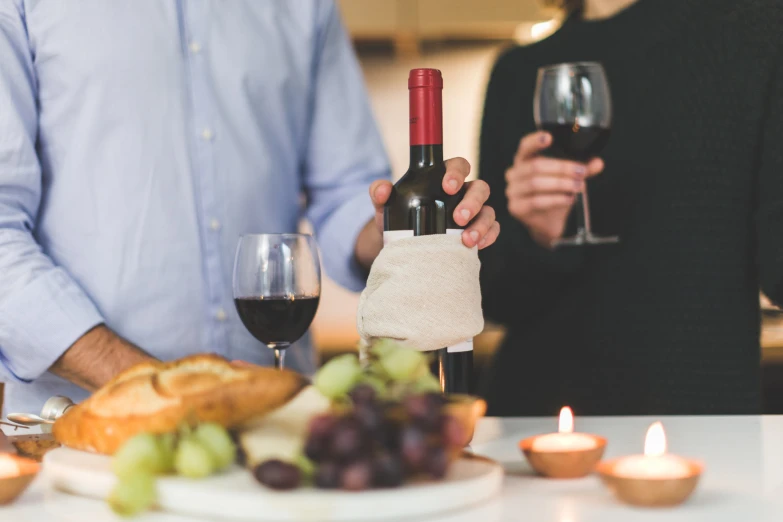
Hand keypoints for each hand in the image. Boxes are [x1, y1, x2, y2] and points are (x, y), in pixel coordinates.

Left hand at [369, 157, 499, 248]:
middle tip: (457, 218)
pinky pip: (492, 230)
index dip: (457, 173)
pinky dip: (488, 236)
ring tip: (466, 240)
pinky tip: (476, 246)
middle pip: (480, 188)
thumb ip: (379, 192)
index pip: (458, 166)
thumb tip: (382, 190)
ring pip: (488, 211)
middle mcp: (462, 193)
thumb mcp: (385, 205)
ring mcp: (473, 213)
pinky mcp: (478, 231)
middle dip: (472, 202)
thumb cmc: (397, 219)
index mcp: (444, 179)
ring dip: (481, 224)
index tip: (447, 187)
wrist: (401, 246)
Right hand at [506, 131, 603, 246]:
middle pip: (535, 166)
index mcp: (524, 160)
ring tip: (579, 186)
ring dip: (561, 184)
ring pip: (536, 184)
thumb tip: (598, 162)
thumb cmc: (554, 195)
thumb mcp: (569, 178)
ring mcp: (513, 191)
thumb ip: (582, 169)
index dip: (535, 141)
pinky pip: (536, 201)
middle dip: (562, 168)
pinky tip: (569, 199)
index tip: (549, 138)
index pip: (525, 146)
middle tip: (581, 171)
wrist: (547, 223)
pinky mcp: (516, 208)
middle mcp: (514, 174)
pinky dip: (556, 199)